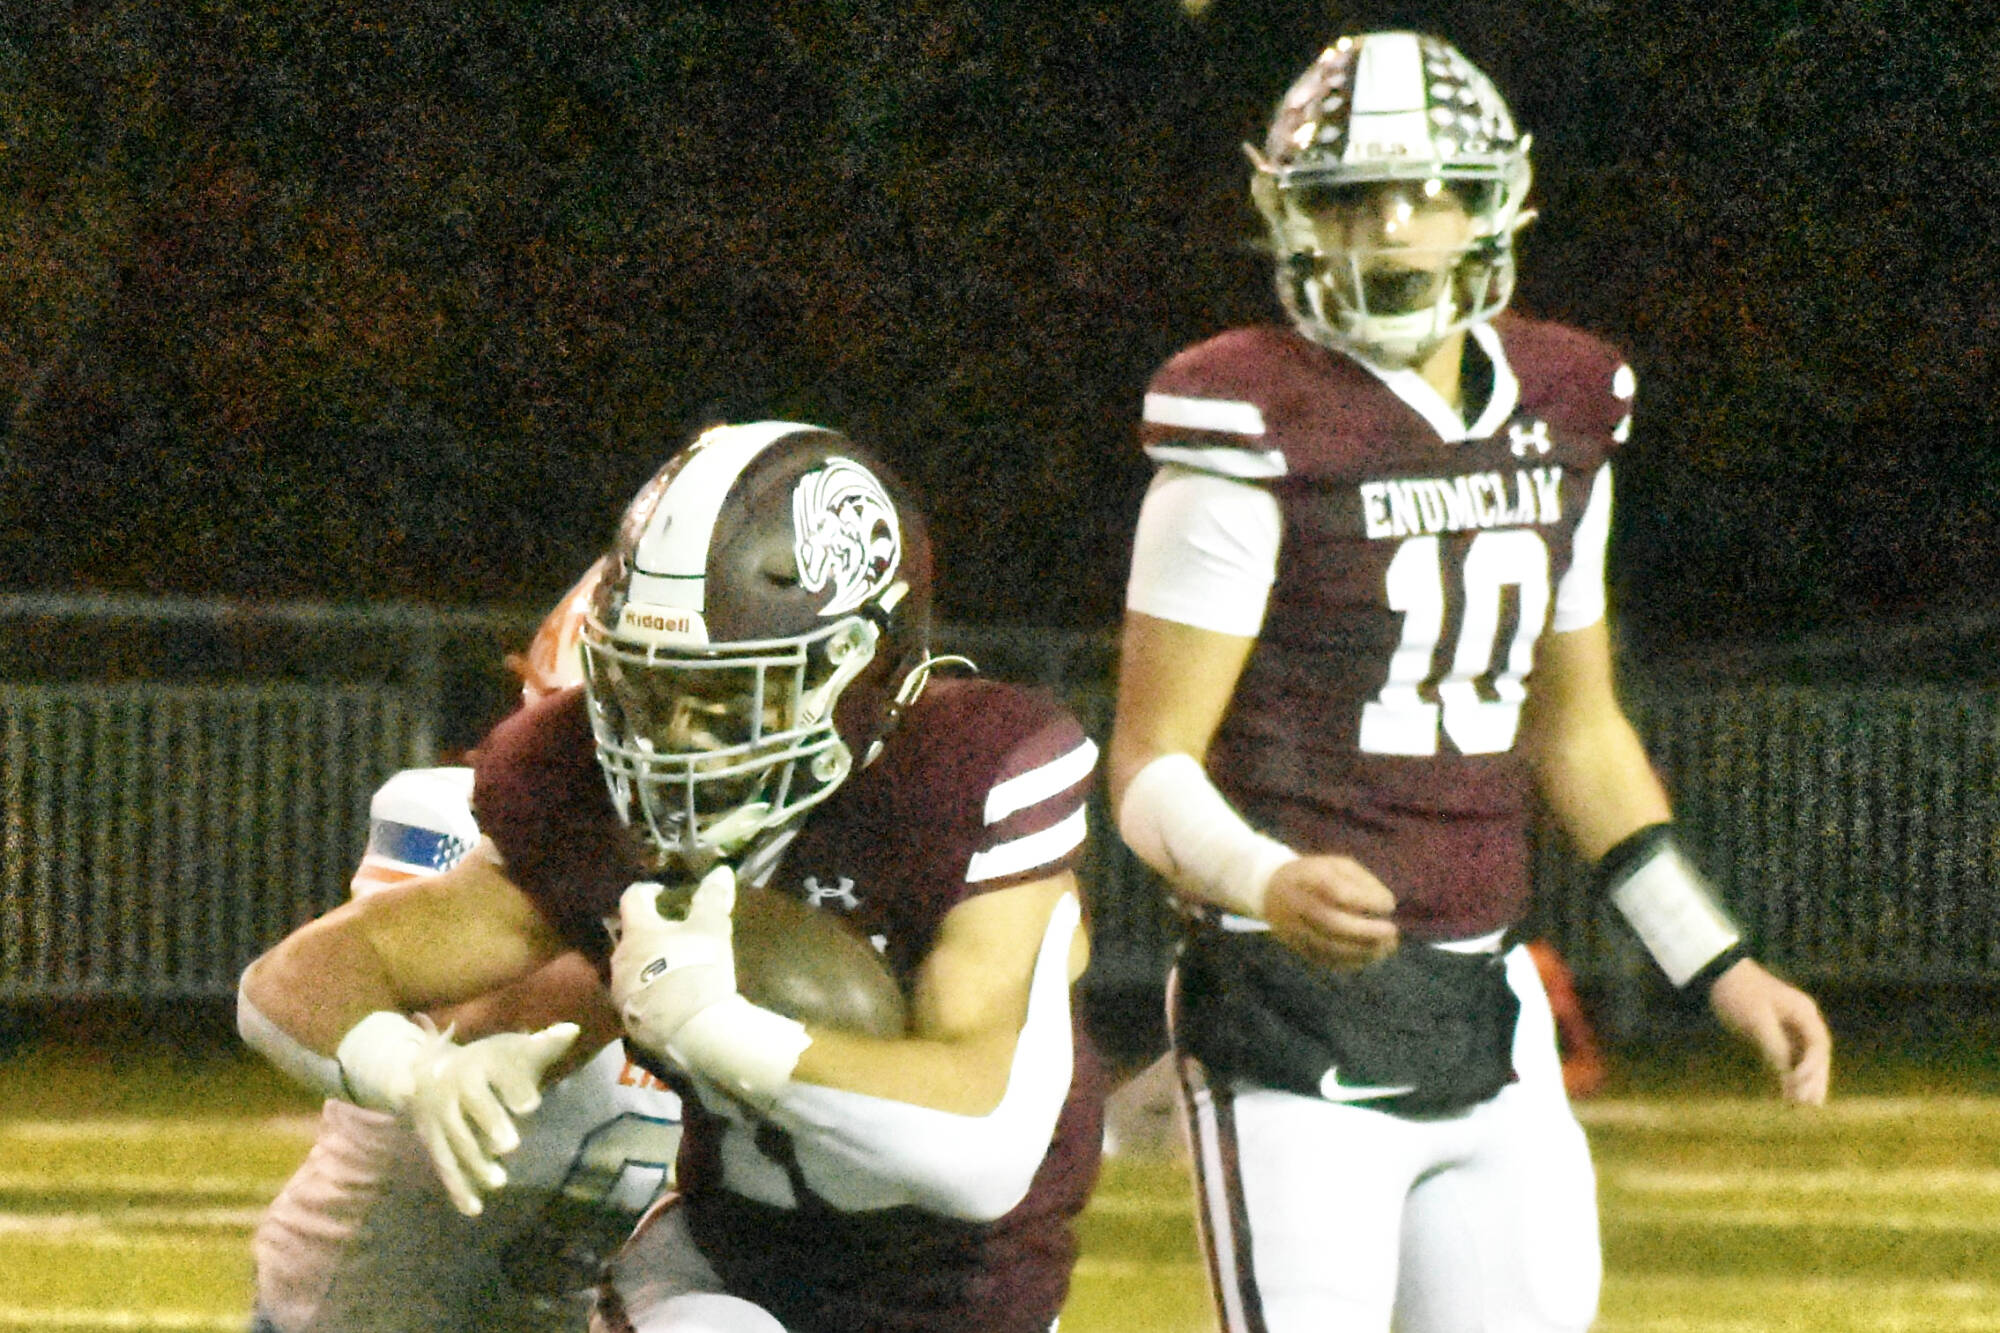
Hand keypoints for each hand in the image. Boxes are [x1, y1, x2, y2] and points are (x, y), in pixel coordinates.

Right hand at [406, 1021, 579, 1216]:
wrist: (425, 1068)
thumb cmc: (487, 1062)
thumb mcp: (511, 1050)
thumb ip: (543, 1046)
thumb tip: (573, 1030)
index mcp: (480, 1062)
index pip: (496, 1072)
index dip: (513, 1087)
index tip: (530, 1105)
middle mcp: (456, 1087)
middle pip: (473, 1106)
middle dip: (490, 1124)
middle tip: (511, 1145)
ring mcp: (440, 1116)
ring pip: (456, 1139)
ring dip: (475, 1161)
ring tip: (499, 1181)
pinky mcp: (432, 1141)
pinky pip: (444, 1165)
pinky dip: (457, 1187)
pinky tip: (475, 1209)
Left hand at [610, 866, 738, 1058]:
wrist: (692, 1029)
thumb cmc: (698, 967)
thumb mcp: (712, 927)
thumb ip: (713, 897)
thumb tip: (720, 871)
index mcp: (637, 931)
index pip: (632, 898)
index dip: (647, 891)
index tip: (663, 892)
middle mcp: (620, 958)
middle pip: (630, 935)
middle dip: (650, 931)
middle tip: (674, 932)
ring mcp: (620, 990)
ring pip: (632, 966)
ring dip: (648, 961)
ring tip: (673, 966)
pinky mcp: (627, 1017)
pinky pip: (637, 995)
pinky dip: (651, 989)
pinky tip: (671, 997)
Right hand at [1263, 854, 1398, 971]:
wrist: (1270, 890)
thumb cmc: (1314, 875)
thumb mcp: (1337, 865)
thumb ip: (1363, 881)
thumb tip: (1388, 904)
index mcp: (1309, 878)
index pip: (1339, 892)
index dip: (1367, 901)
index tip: (1389, 905)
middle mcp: (1299, 905)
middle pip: (1332, 924)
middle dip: (1367, 931)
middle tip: (1392, 932)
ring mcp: (1295, 929)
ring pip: (1329, 948)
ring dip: (1363, 951)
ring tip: (1386, 947)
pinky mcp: (1296, 947)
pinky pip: (1325, 960)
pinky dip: (1351, 962)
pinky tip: (1369, 955)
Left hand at [1708, 957, 1831, 1104]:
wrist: (1717, 973)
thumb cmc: (1738, 993)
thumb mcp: (1756, 1020)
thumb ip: (1775, 1046)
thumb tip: (1789, 1074)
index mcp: (1803, 1012)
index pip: (1819, 1045)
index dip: (1813, 1067)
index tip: (1799, 1083)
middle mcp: (1802, 1020)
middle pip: (1816, 1055)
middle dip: (1814, 1080)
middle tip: (1812, 1106)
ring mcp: (1789, 1026)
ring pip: (1803, 1058)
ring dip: (1804, 1081)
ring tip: (1804, 1107)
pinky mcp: (1774, 1032)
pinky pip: (1788, 1057)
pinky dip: (1788, 1075)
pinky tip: (1786, 1094)